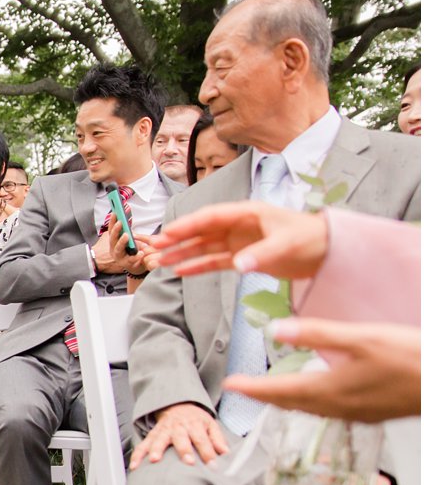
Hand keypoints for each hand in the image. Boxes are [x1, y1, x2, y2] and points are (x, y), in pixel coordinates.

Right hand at [92, 215, 155, 276]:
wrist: (136, 266)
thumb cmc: (131, 251)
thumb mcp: (128, 239)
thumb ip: (125, 231)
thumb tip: (125, 219)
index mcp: (114, 242)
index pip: (111, 230)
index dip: (112, 222)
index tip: (115, 213)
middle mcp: (114, 249)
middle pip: (113, 239)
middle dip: (116, 230)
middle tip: (120, 223)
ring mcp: (119, 257)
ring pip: (118, 249)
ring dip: (122, 242)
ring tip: (127, 235)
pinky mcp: (127, 264)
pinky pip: (131, 260)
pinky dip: (136, 257)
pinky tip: (141, 253)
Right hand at [130, 402, 229, 468]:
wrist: (176, 405)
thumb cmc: (194, 418)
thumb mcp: (210, 423)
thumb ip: (218, 439)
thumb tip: (226, 453)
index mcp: (194, 425)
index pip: (203, 439)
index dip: (208, 453)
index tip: (213, 466)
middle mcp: (178, 428)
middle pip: (181, 439)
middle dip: (184, 450)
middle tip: (188, 461)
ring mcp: (164, 431)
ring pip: (159, 440)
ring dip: (156, 450)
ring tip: (154, 460)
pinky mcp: (153, 435)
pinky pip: (143, 444)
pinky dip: (138, 455)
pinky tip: (134, 465)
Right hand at [148, 201, 326, 278]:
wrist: (330, 252)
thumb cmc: (313, 238)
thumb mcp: (288, 243)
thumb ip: (261, 254)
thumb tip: (238, 264)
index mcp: (248, 213)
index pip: (211, 217)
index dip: (188, 225)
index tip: (169, 233)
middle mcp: (240, 226)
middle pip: (202, 231)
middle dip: (178, 239)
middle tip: (155, 246)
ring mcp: (240, 242)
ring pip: (205, 247)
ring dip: (183, 254)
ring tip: (160, 262)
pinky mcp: (245, 258)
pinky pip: (216, 262)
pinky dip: (199, 267)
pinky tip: (182, 271)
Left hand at [225, 318, 421, 421]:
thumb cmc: (412, 357)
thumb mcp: (361, 337)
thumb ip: (316, 334)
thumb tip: (276, 331)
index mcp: (330, 389)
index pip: (279, 390)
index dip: (253, 388)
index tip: (231, 385)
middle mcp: (339, 407)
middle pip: (291, 403)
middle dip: (264, 395)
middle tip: (242, 389)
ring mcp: (357, 413)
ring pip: (310, 409)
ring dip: (287, 401)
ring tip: (271, 393)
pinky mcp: (372, 413)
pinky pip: (331, 411)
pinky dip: (312, 403)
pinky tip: (316, 396)